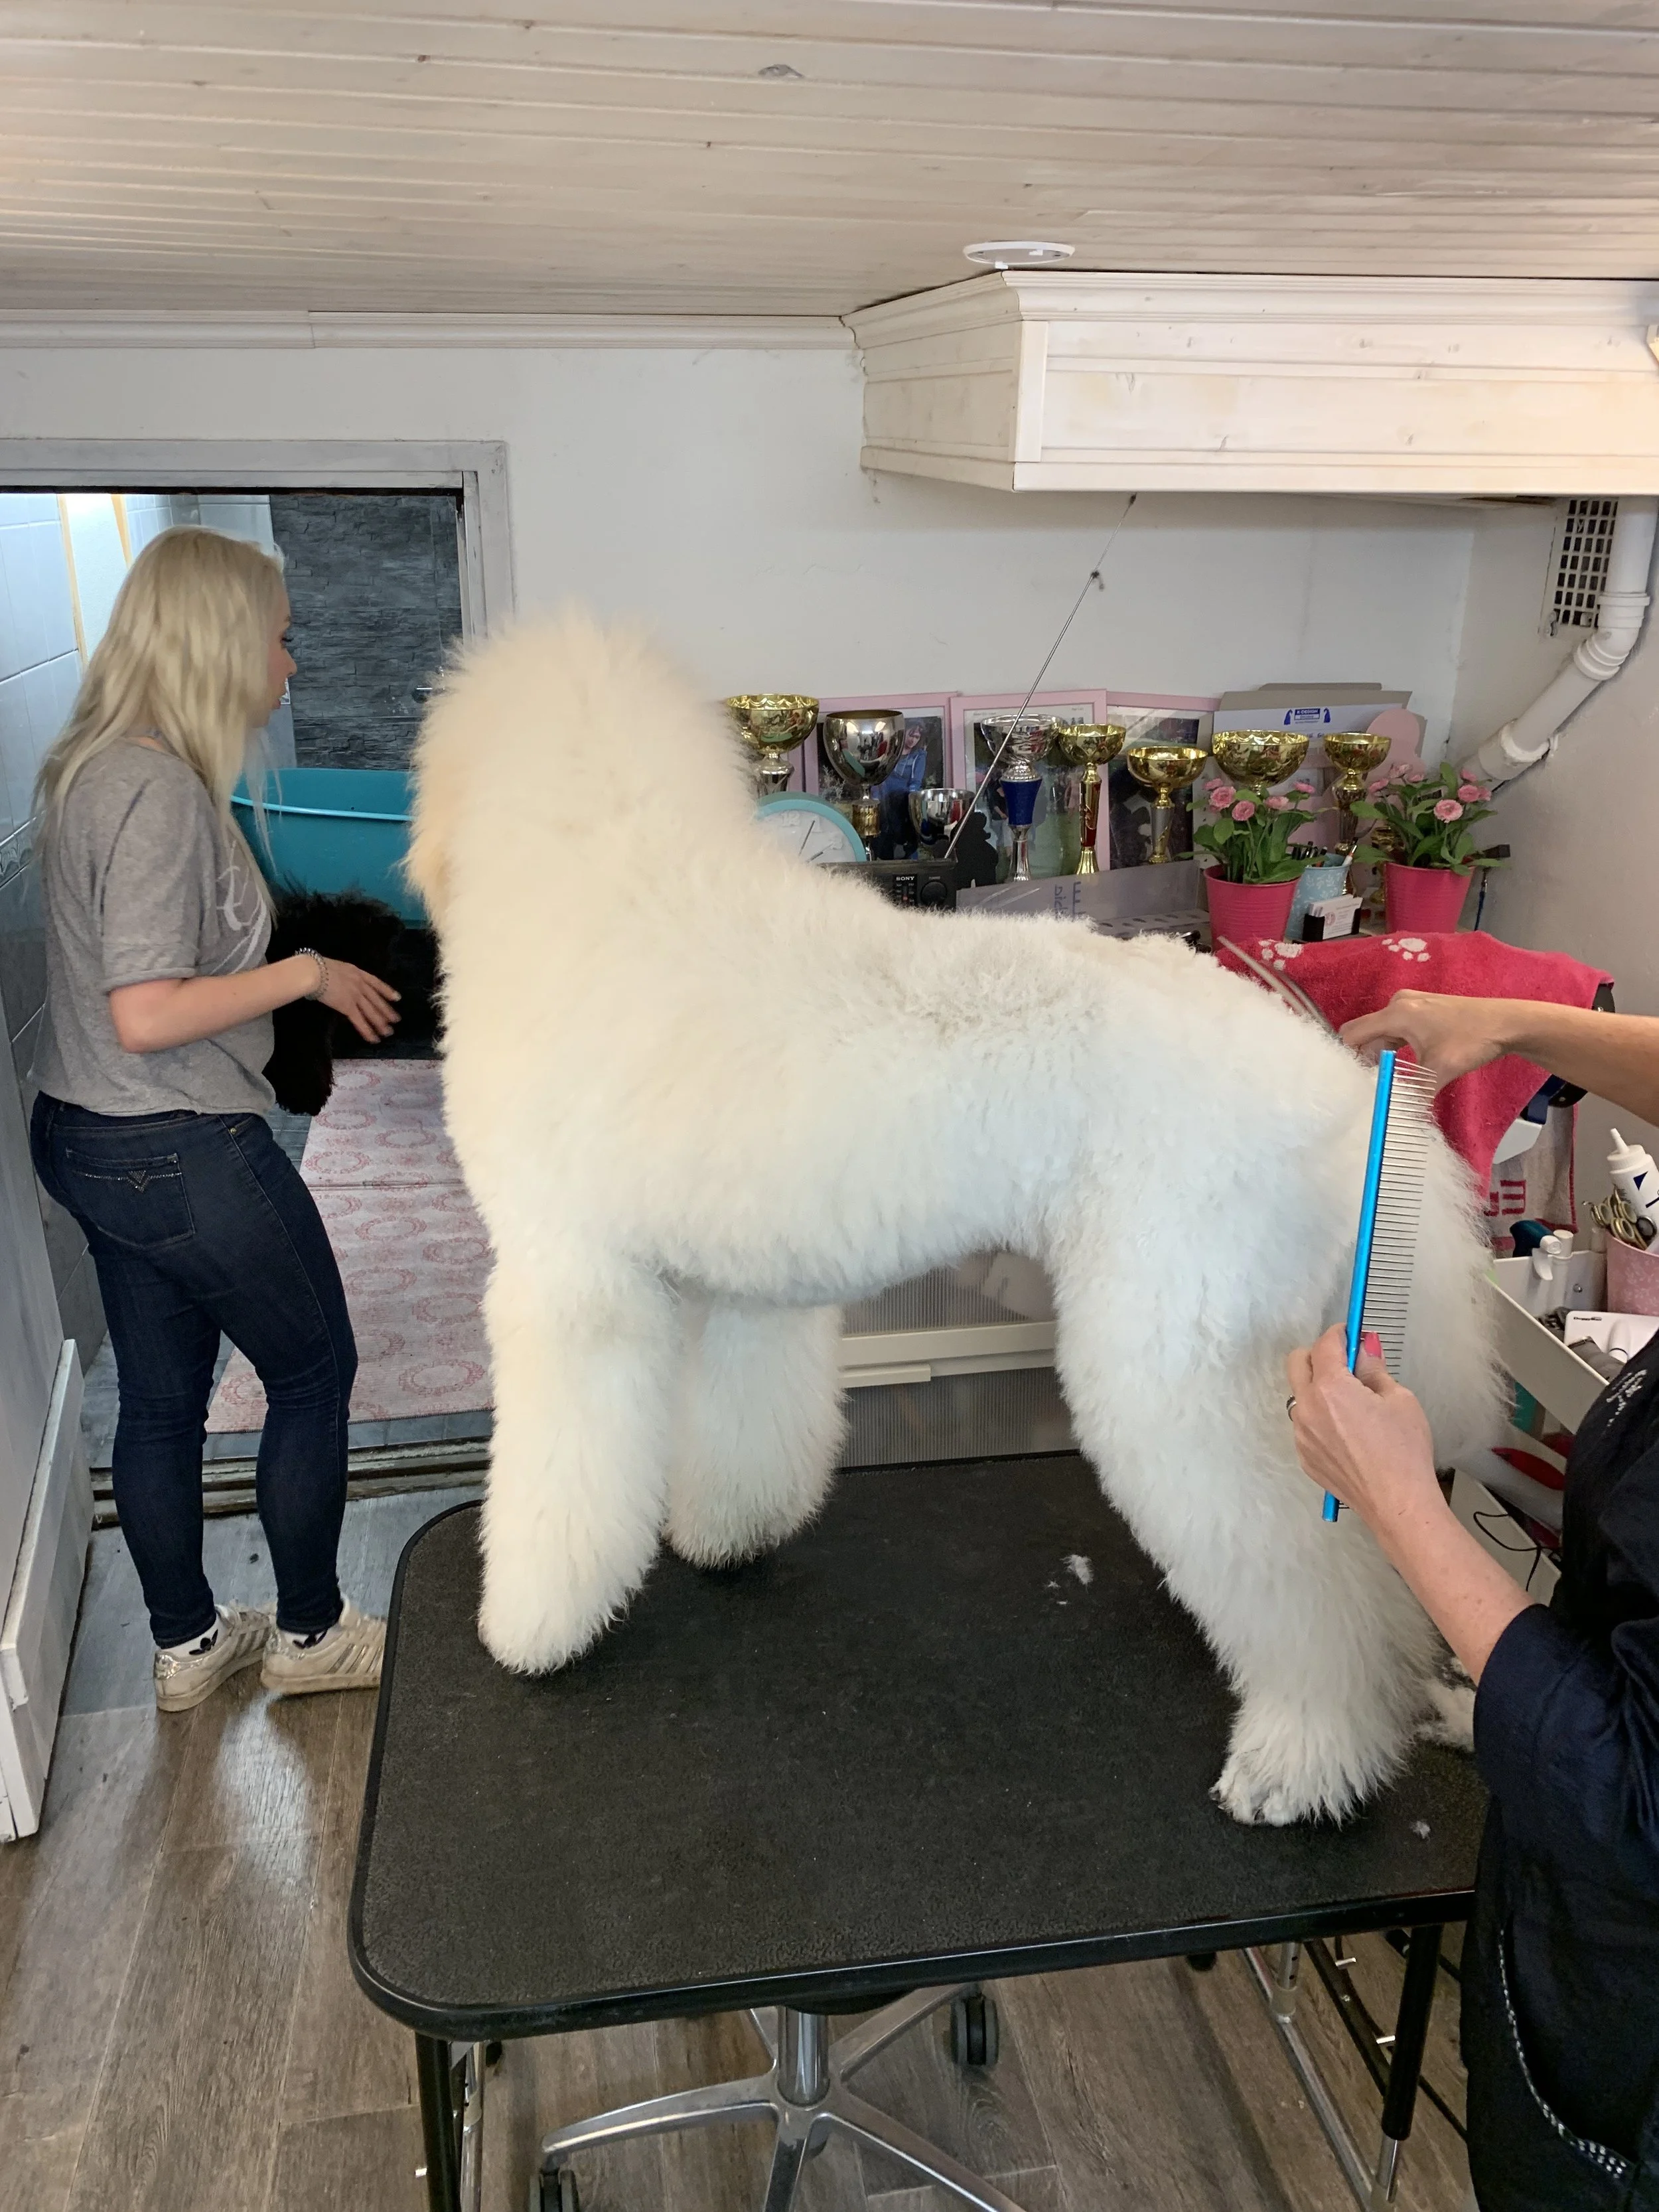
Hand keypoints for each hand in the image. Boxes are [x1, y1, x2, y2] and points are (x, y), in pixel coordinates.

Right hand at [314, 958, 400, 1043]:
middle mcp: (360, 984)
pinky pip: (360, 1021)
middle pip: (377, 1000)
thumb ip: (342, 976)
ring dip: (381, 1023)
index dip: (387, 991)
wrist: (314, 971)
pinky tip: (374, 1039)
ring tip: (389, 1032)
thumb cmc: (317, 967)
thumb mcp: (335, 967)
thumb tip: (339, 983)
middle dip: (387, 1011)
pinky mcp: (348, 1007)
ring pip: (372, 1012)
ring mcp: (355, 996)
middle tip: (397, 1020)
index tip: (397, 998)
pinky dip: (368, 1031)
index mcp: (357, 972)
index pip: (376, 983)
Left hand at [1285, 1326, 1440, 1529]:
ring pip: (1300, 1396)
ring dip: (1318, 1389)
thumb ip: (1374, 1369)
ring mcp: (1301, 1435)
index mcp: (1329, 1388)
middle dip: (1318, 1355)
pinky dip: (1320, 1418)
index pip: (1325, 1345)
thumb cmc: (1404, 1451)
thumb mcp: (1399, 1399)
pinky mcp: (1305, 1456)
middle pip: (1297, 1363)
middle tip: (1345, 1363)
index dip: (1339, 1334)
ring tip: (1351, 1404)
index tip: (1350, 1333)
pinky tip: (1348, 1433)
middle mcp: (1307, 1409)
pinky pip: (1305, 1426)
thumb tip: (1364, 1349)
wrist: (1397, 1502)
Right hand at [1339, 990, 1514, 1088]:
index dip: (1346, 1057)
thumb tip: (1395, 1118)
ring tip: (1388, 1080)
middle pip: (1366, 1034)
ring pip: (1383, 1033)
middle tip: (1369, 1086)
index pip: (1352, 1033)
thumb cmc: (1473, 1040)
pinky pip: (1397, 1030)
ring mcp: (1411, 1004)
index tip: (1348, 1081)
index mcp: (1396, 1013)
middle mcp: (1398, 1003)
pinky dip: (1396, 1047)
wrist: (1507, 1022)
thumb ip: (1412, 1093)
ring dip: (1383, 1056)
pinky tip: (1406, 1066)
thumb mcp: (1440, 1070)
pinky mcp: (1423, 1009)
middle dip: (1365, 1059)